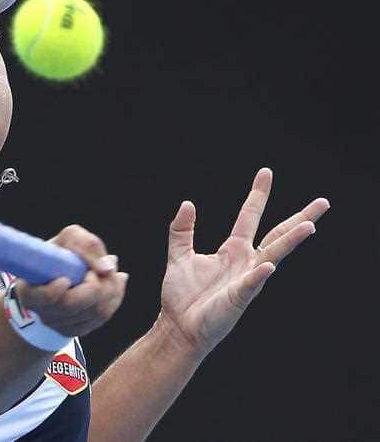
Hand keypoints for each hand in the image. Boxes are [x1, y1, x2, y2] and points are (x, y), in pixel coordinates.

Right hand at [17, 225, 128, 336]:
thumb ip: (86, 245)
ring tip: (111, 271)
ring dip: (110, 289)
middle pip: (71, 307)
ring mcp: (58, 324)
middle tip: (100, 269)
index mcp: (29, 290)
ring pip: (93, 313)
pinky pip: (101, 318)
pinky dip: (114, 298)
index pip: (42, 298)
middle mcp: (41, 312)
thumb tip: (107, 269)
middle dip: (95, 285)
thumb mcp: (71, 237)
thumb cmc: (64, 251)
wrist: (61, 268)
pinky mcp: (76, 329)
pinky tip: (115, 283)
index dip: (54, 291)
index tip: (65, 278)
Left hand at [158, 168, 328, 357]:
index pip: (249, 217)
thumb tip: (188, 203)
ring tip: (309, 226)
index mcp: (232, 251)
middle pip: (277, 235)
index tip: (266, 172)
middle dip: (299, 219)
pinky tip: (267, 265)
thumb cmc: (182, 296)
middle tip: (322, 202)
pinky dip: (259, 274)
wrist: (177, 327)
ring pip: (273, 256)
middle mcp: (245, 262)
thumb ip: (182, 230)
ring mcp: (245, 280)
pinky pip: (250, 284)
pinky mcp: (238, 298)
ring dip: (290, 242)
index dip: (257, 195)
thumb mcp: (179, 255)